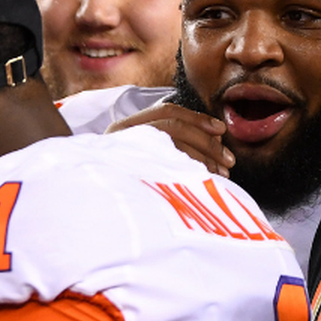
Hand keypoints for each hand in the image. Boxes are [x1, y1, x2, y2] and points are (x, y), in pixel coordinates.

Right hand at [110, 101, 231, 175]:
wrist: (91, 209)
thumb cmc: (124, 183)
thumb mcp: (142, 157)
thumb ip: (171, 144)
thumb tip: (215, 139)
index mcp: (125, 127)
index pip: (166, 111)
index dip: (197, 118)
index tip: (221, 131)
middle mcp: (119, 135)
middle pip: (172, 126)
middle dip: (206, 142)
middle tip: (229, 160)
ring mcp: (118, 151)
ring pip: (169, 143)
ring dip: (202, 156)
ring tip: (220, 173)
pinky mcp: (122, 169)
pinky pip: (162, 164)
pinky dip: (187, 168)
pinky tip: (201, 179)